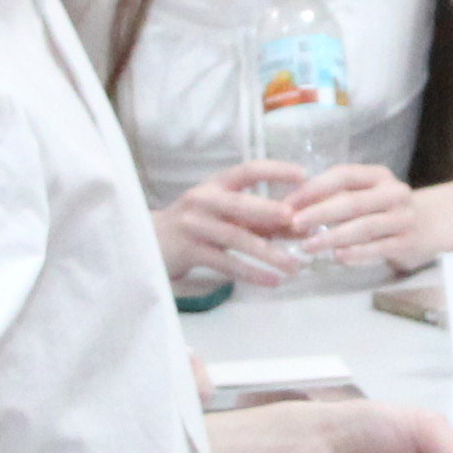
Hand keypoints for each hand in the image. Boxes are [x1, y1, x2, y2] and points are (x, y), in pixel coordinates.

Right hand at [156, 164, 314, 286]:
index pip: (247, 171)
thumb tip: (301, 225)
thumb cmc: (196, 226)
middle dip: (268, 211)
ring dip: (268, 253)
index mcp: (215, 185)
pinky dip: (251, 273)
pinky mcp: (189, 252)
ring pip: (235, 238)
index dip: (275, 171)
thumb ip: (258, 219)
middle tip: (296, 219)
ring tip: (294, 266)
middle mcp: (203, 200)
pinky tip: (272, 281)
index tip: (303, 174)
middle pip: (239, 204)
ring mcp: (194, 226)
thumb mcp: (224, 215)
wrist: (150, 243)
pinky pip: (226, 264)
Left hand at [276, 162, 422, 272]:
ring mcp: (403, 218)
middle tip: (294, 224)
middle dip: (320, 213)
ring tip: (309, 246)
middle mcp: (393, 193)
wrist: (433, 224)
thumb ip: (336, 196)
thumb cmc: (386, 209)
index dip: (314, 188)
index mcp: (378, 175)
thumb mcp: (367, 194)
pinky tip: (338, 257)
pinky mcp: (408, 243)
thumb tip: (291, 207)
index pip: (343, 175)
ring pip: (364, 227)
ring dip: (333, 237)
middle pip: (352, 202)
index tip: (289, 203)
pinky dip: (357, 253)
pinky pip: (378, 249)